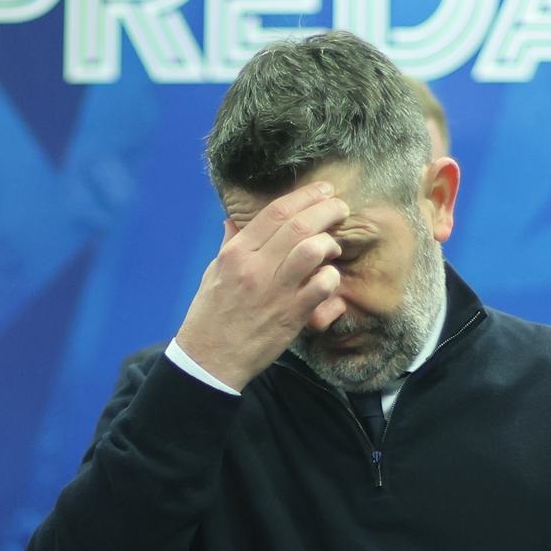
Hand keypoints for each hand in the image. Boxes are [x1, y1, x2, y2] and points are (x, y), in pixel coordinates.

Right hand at [174, 182, 347, 389]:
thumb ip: (229, 245)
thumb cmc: (210, 315)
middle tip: (340, 207)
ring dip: (330, 243)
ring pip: (313, 250)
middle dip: (327, 210)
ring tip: (332, 247)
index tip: (323, 191)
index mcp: (236, 254)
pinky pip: (322, 286)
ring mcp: (275, 292)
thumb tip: (233, 221)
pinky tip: (328, 280)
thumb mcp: (213, 273)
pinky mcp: (291, 316)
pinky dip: (331, 278)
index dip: (304, 196)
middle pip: (300, 226)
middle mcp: (255, 268)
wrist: (210, 359)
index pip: (274, 213)